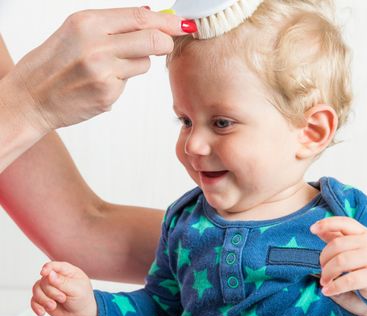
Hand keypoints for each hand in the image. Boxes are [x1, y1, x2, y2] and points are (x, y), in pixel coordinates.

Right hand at [7, 7, 191, 131]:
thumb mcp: (74, 30)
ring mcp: (103, 72)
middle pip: (153, 39)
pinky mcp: (108, 94)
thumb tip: (149, 14)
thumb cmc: (52, 62)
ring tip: (109, 66)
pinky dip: (121, 81)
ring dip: (137, 63)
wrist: (30, 97)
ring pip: (144, 63)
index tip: (183, 23)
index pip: (141, 17)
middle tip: (166, 44)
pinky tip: (99, 82)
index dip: (168, 21)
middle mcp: (96, 45)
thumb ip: (112, 24)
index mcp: (87, 23)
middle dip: (166, 42)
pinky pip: (129, 82)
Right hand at [31, 261, 96, 315]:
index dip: (47, 268)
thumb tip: (49, 274)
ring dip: (43, 299)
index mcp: (67, 271)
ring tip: (53, 306)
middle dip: (51, 292)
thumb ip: (63, 282)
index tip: (43, 273)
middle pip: (44, 280)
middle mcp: (56, 278)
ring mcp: (48, 288)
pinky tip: (42, 312)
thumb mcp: (77, 290)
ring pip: (36, 289)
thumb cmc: (82, 298)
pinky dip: (36, 306)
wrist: (81, 314)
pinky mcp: (43, 299)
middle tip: (63, 298)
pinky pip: (33, 300)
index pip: (54, 266)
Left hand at [311, 217, 366, 302]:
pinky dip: (334, 287)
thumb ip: (336, 237)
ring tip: (324, 281)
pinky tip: (327, 291)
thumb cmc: (365, 261)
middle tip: (322, 268)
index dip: (326, 224)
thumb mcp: (353, 247)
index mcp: (363, 232)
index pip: (344, 222)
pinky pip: (347, 281)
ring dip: (327, 273)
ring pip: (340, 262)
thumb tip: (317, 229)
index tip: (312, 229)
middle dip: (324, 258)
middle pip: (336, 245)